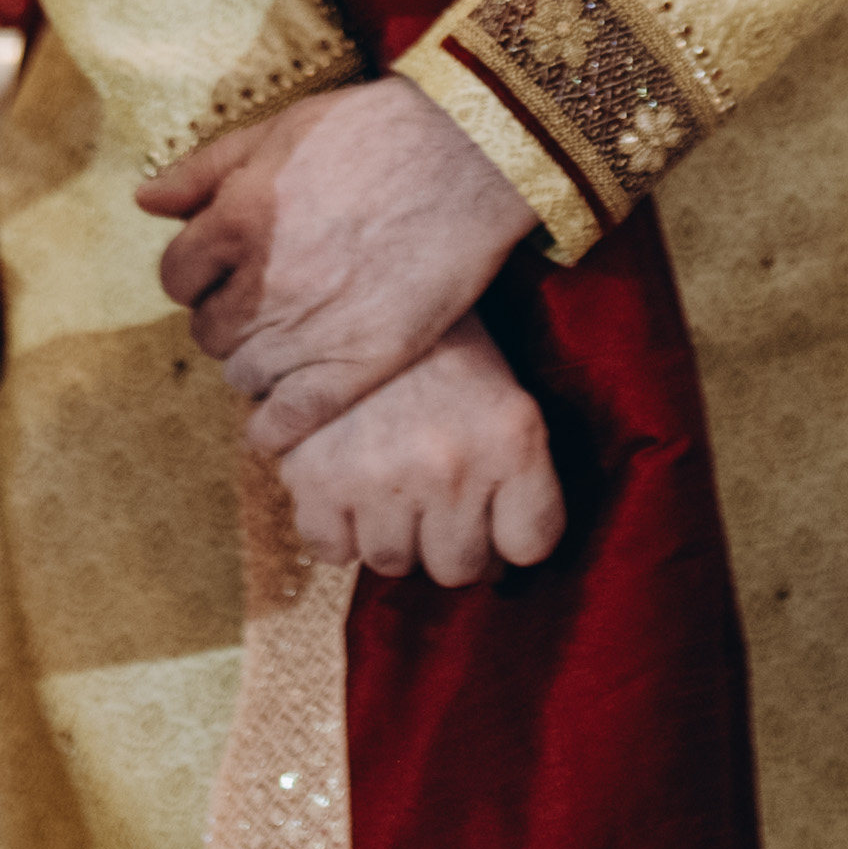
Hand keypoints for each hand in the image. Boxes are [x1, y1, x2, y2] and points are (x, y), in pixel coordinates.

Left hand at [136, 76, 539, 454]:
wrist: (470, 154)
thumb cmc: (374, 132)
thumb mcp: (280, 130)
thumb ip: (205, 170)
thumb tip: (144, 201)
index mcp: (237, 220)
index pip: (178, 278)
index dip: (199, 275)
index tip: (225, 273)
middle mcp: (265, 281)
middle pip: (209, 331)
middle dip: (227, 318)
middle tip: (263, 305)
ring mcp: (312, 327)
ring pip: (244, 373)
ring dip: (256, 362)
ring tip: (288, 344)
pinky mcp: (361, 361)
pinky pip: (291, 418)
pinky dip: (274, 427)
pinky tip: (280, 418)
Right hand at [273, 318, 567, 584]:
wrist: (357, 280)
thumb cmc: (439, 341)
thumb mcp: (504, 390)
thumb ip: (516, 472)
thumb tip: (504, 559)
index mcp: (512, 440)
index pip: (531, 545)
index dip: (512, 541)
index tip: (496, 526)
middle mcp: (451, 467)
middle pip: (458, 569)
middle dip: (450, 546)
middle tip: (435, 512)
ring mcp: (380, 477)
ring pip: (392, 563)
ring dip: (392, 538)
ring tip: (388, 492)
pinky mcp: (316, 478)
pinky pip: (332, 551)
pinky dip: (336, 531)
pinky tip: (345, 491)